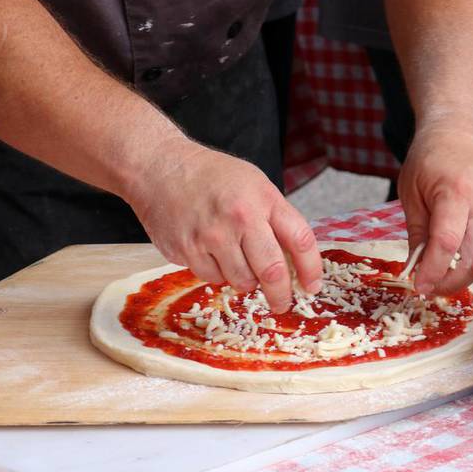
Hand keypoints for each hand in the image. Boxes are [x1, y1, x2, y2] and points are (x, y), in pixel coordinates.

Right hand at [123, 139, 321, 312]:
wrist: (160, 167)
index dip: (311, 270)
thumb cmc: (212, 177)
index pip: (300, 240)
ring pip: (241, 281)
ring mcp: (211, 236)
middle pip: (272, 272)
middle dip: (281, 295)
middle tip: (282, 304)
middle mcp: (240, 218)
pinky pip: (212, 278)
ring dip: (245, 280)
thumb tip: (295, 264)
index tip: (312, 287)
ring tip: (236, 259)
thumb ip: (275, 219)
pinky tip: (210, 251)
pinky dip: (217, 273)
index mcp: (263, 198)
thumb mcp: (254, 184)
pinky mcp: (186, 250)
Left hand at [398, 125, 472, 294]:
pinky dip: (472, 263)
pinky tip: (453, 265)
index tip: (419, 288)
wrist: (459, 133)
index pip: (447, 242)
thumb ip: (416, 233)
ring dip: (463, 277)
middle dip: (452, 282)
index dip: (433, 271)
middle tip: (429, 289)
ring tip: (438, 280)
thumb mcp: (411, 192)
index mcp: (455, 191)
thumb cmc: (429, 158)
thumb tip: (415, 270)